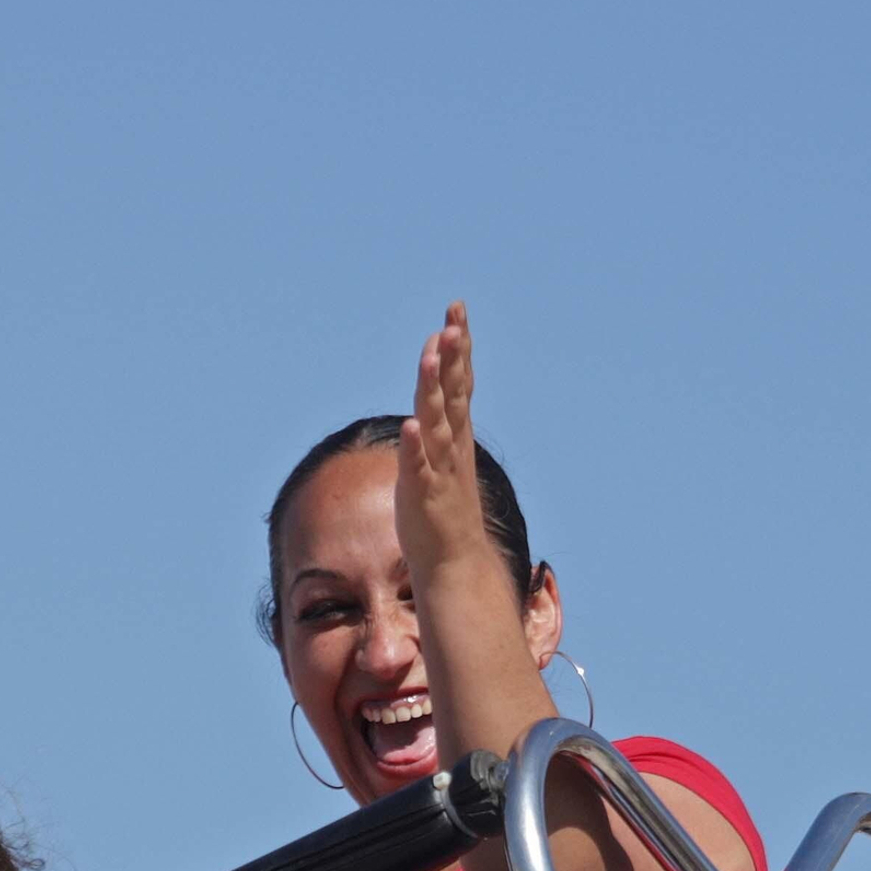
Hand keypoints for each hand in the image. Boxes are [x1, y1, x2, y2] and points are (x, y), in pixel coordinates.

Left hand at [394, 300, 492, 591]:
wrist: (454, 561)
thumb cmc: (444, 510)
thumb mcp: (444, 457)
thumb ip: (442, 423)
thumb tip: (437, 393)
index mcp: (455, 434)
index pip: (459, 381)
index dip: (458, 346)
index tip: (456, 308)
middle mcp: (451, 445)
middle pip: (453, 392)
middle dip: (453, 355)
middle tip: (454, 318)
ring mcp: (439, 468)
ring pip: (437, 420)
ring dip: (433, 388)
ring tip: (431, 353)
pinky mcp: (423, 494)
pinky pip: (419, 467)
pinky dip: (417, 447)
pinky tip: (412, 426)